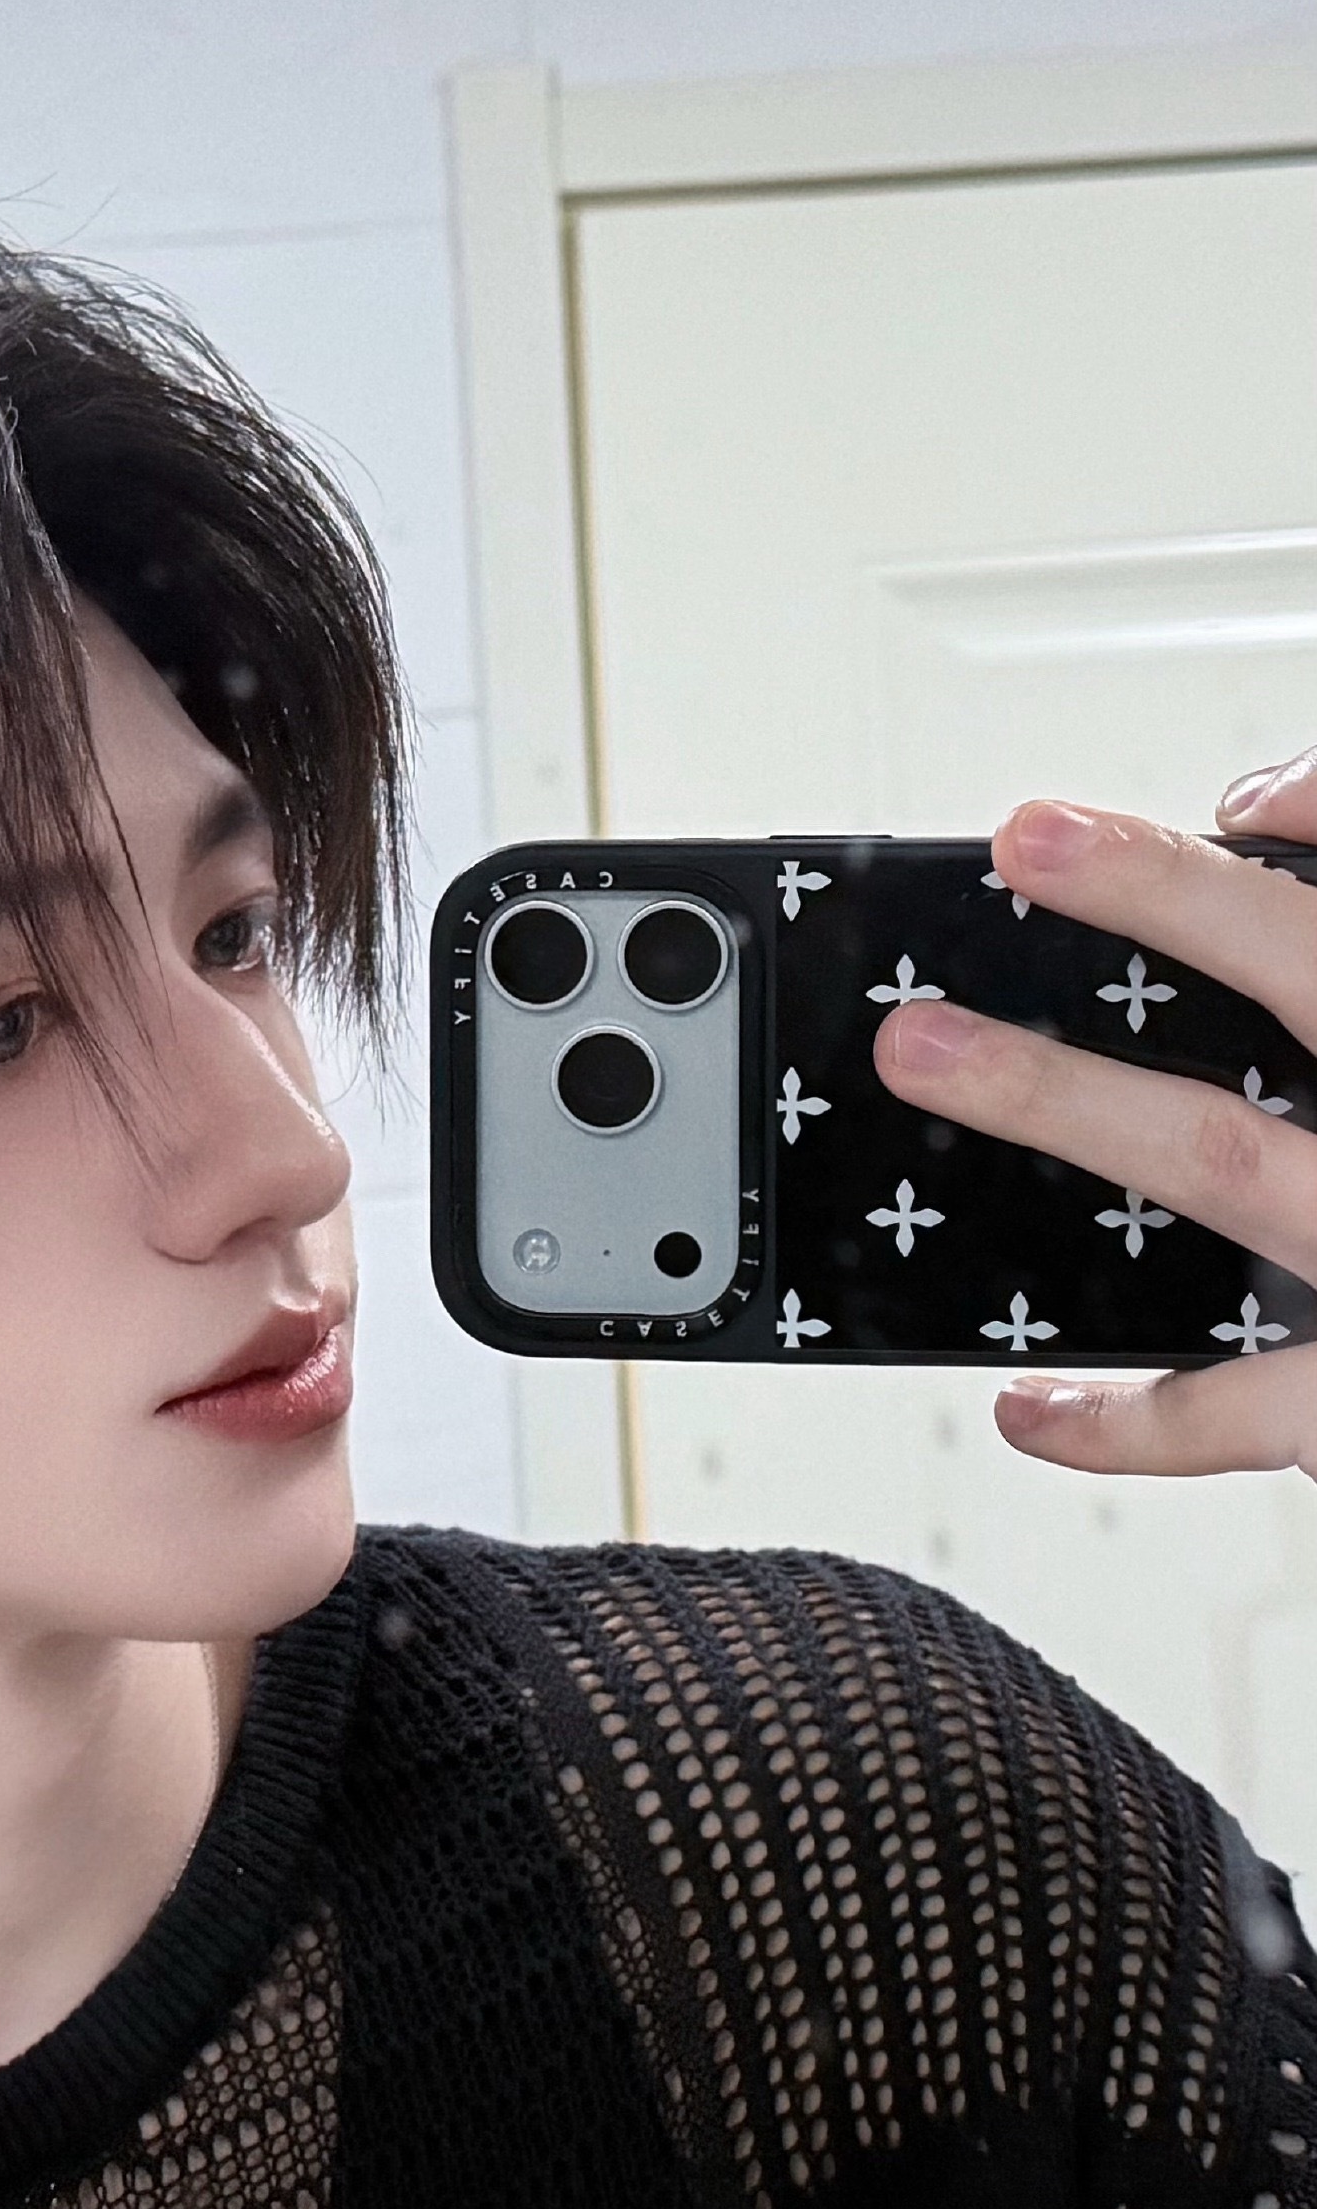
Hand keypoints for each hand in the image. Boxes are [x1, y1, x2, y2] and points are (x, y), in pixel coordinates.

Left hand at [872, 753, 1316, 1479]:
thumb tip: (1262, 809)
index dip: (1298, 820)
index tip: (1209, 791)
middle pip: (1310, 973)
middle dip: (1166, 896)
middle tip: (1033, 839)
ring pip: (1224, 1155)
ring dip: (1063, 1096)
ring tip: (929, 1050)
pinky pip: (1234, 1411)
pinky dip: (1119, 1417)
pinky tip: (1025, 1404)